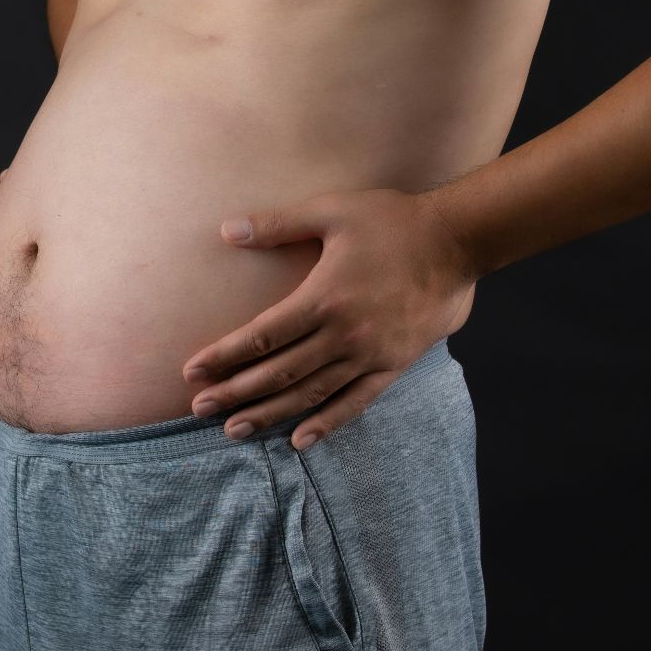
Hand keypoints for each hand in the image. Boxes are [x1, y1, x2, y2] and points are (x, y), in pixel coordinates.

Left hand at [182, 188, 477, 449]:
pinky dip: (327, 423)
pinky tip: (300, 440)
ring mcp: (369, 354)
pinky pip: (356, 402)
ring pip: (311, 394)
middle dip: (235, 392)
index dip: (224, 355)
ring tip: (235, 429)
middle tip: (199, 408)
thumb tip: (226, 229)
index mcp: (322, 298)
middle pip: (279, 372)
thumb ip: (278, 224)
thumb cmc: (392, 220)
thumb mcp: (332, 211)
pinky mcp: (394, 365)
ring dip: (270, 414)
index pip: (261, 336)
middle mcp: (342, 334)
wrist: (458, 241)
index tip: (192, 371)